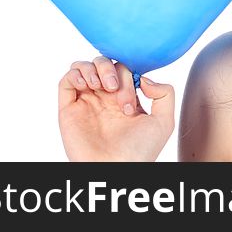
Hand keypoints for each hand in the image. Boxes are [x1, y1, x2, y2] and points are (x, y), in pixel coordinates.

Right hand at [58, 56, 174, 160]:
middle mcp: (104, 98)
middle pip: (104, 63)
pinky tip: (87, 85)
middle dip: (112, 70)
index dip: (128, 76)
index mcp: (125, 98)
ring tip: (101, 86)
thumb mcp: (164, 121)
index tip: (132, 100)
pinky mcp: (69, 109)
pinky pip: (66, 81)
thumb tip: (144, 79)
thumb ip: (165, 94)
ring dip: (94, 68)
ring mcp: (86, 102)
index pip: (123, 69)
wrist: (117, 168)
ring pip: (84, 67)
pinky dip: (76, 74)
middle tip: (115, 91)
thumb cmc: (140, 151)